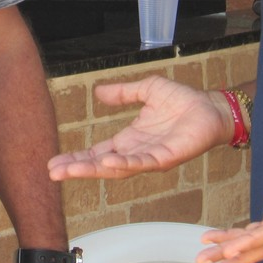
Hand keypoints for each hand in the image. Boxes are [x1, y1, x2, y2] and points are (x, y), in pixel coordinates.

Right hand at [47, 76, 230, 179]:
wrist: (210, 107)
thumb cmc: (183, 102)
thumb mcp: (146, 91)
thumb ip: (122, 93)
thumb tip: (98, 92)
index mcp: (130, 139)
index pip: (98, 152)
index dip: (77, 158)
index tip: (55, 162)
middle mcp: (136, 152)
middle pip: (101, 164)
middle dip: (77, 169)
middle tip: (53, 172)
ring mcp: (150, 157)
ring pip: (117, 168)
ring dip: (94, 170)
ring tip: (71, 171)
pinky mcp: (166, 157)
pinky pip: (143, 163)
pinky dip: (125, 164)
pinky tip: (108, 162)